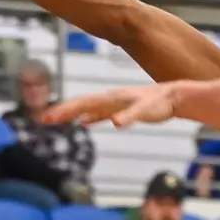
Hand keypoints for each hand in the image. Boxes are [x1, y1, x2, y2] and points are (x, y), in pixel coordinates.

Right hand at [43, 85, 176, 128]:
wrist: (175, 96)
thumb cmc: (161, 103)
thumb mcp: (146, 110)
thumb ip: (131, 116)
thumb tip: (116, 122)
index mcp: (112, 98)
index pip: (83, 103)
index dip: (66, 110)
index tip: (49, 117)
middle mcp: (111, 98)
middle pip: (82, 104)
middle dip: (63, 111)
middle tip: (44, 119)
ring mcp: (116, 103)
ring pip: (89, 107)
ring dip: (73, 113)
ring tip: (57, 119)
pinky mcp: (122, 109)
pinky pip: (101, 112)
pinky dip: (91, 117)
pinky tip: (85, 122)